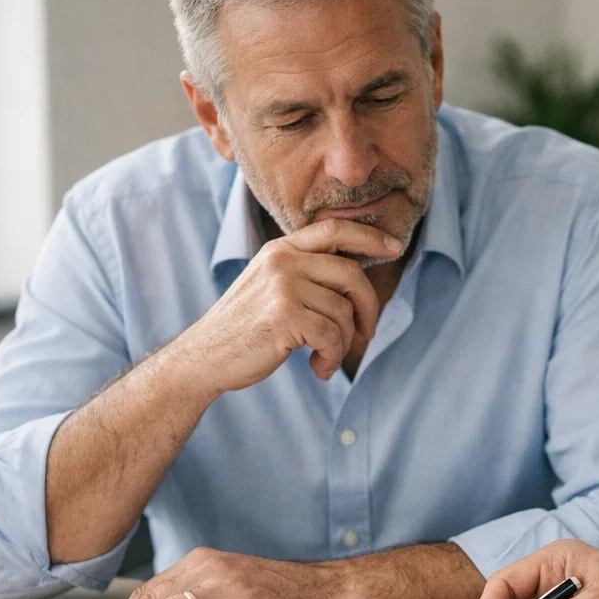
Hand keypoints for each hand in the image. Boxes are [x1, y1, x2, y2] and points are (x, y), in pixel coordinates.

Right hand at [167, 218, 401, 390]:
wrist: (204, 357)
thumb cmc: (245, 328)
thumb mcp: (270, 287)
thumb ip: (305, 274)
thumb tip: (357, 279)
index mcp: (280, 249)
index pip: (334, 230)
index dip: (369, 236)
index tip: (394, 246)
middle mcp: (282, 261)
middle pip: (352, 274)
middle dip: (368, 307)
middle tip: (367, 333)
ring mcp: (282, 286)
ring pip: (344, 311)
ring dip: (343, 343)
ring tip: (324, 358)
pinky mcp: (285, 316)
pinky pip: (332, 335)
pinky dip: (331, 358)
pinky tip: (318, 368)